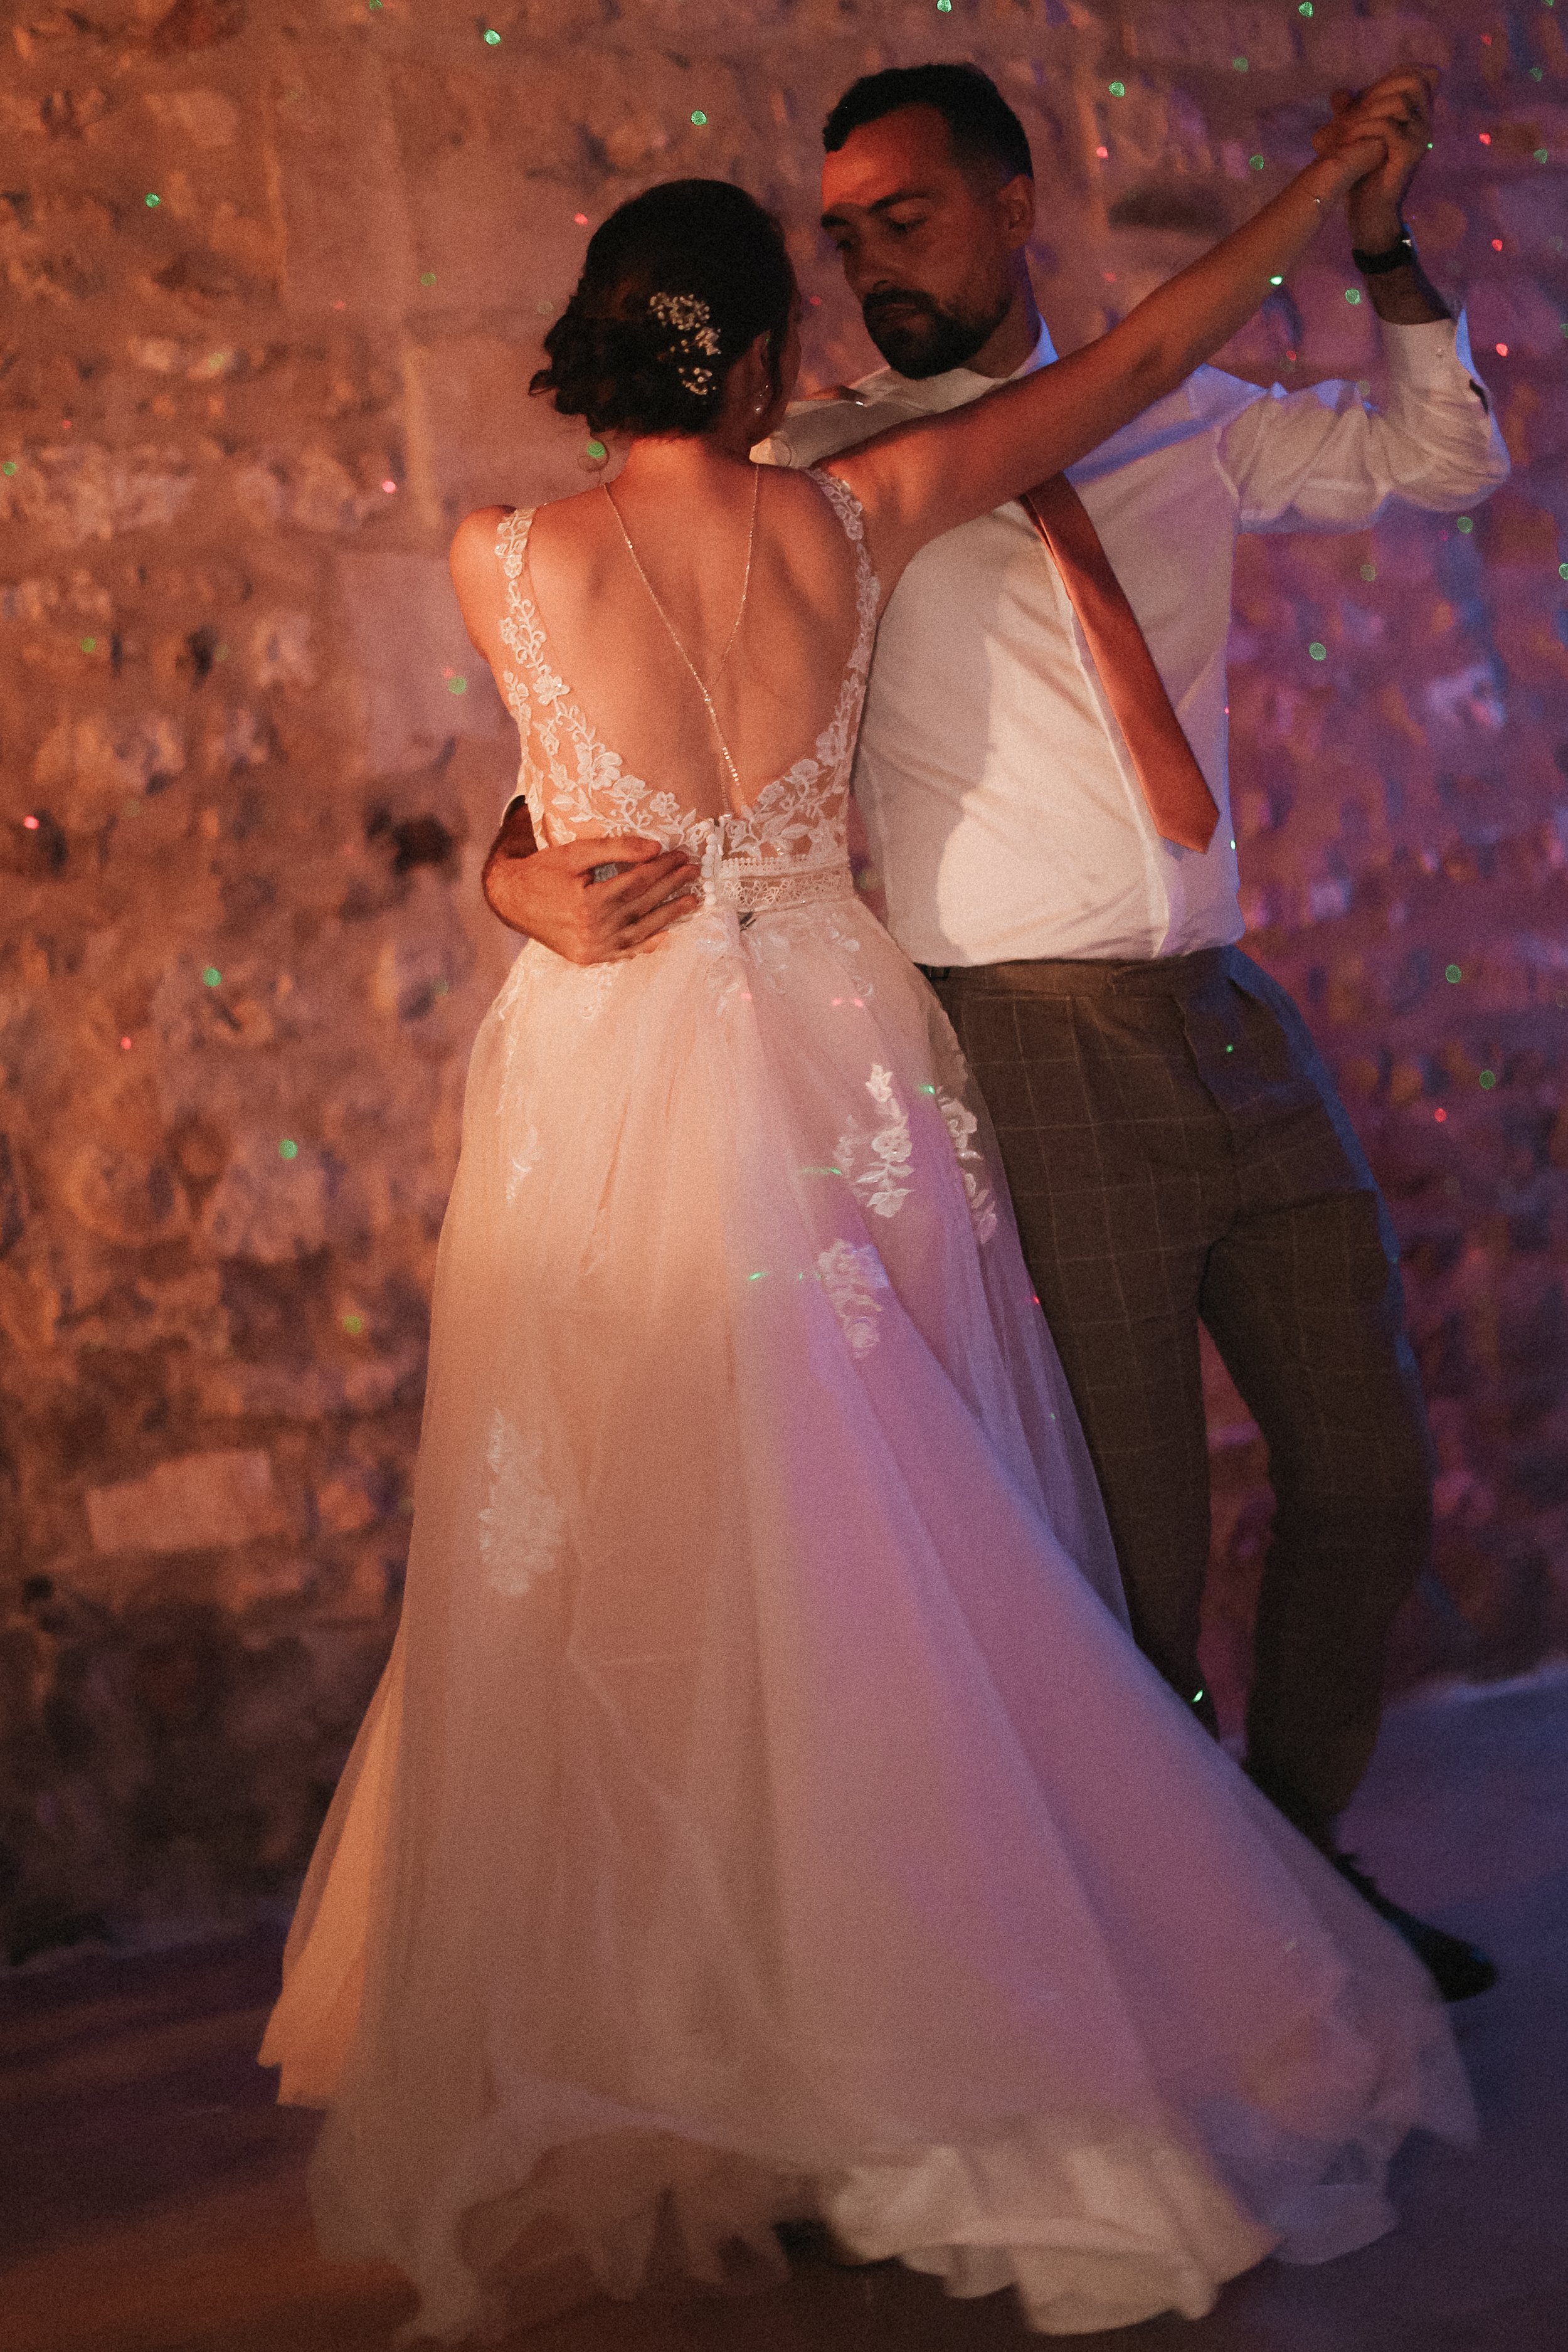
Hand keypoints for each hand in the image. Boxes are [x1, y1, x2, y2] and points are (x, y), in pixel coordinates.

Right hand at [483, 828, 699, 961]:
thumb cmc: (542, 871)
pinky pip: (625, 952)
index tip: (680, 854)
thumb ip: (615, 848)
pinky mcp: (589, 958)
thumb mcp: (575, 853)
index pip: (636, 882)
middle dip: (670, 886)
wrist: (510, 899)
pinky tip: (666, 934)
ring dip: (669, 915)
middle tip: (693, 872)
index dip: (661, 867)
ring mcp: (592, 948)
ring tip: (692, 900)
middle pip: (642, 905)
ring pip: (640, 930)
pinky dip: (647, 944)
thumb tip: (654, 847)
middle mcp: (592, 929)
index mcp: (588, 902)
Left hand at [1313, 66, 1439, 246]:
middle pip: (1412, 80)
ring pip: (1398, 102)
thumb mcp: (1355, 137)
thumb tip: (1339, 93)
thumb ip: (1350, 113)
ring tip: (1344, 131)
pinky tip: (1348, 143)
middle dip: (1377, 91)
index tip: (1361, 97)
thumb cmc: (1364, 173)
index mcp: (1416, 113)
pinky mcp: (1411, 151)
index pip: (1414, 74)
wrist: (1369, 210)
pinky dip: (1364, 131)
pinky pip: (1388, 127)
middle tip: (1351, 114)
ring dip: (1366, 113)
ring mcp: (1421, 135)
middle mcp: (1425, 120)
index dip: (1389, 76)